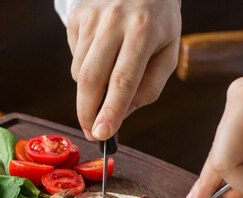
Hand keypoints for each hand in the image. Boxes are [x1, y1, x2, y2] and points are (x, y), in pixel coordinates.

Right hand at [66, 0, 180, 140]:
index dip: (110, 112)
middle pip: (91, 79)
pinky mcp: (76, 17)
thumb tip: (121, 116)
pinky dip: (85, 67)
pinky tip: (102, 54)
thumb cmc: (158, 23)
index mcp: (143, 31)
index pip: (123, 80)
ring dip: (89, 90)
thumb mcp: (168, 53)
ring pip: (79, 72)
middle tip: (91, 132)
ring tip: (108, 79)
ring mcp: (92, 17)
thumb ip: (149, 88)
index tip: (101, 135)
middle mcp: (114, 21)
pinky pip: (74, 57)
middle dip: (86, 113)